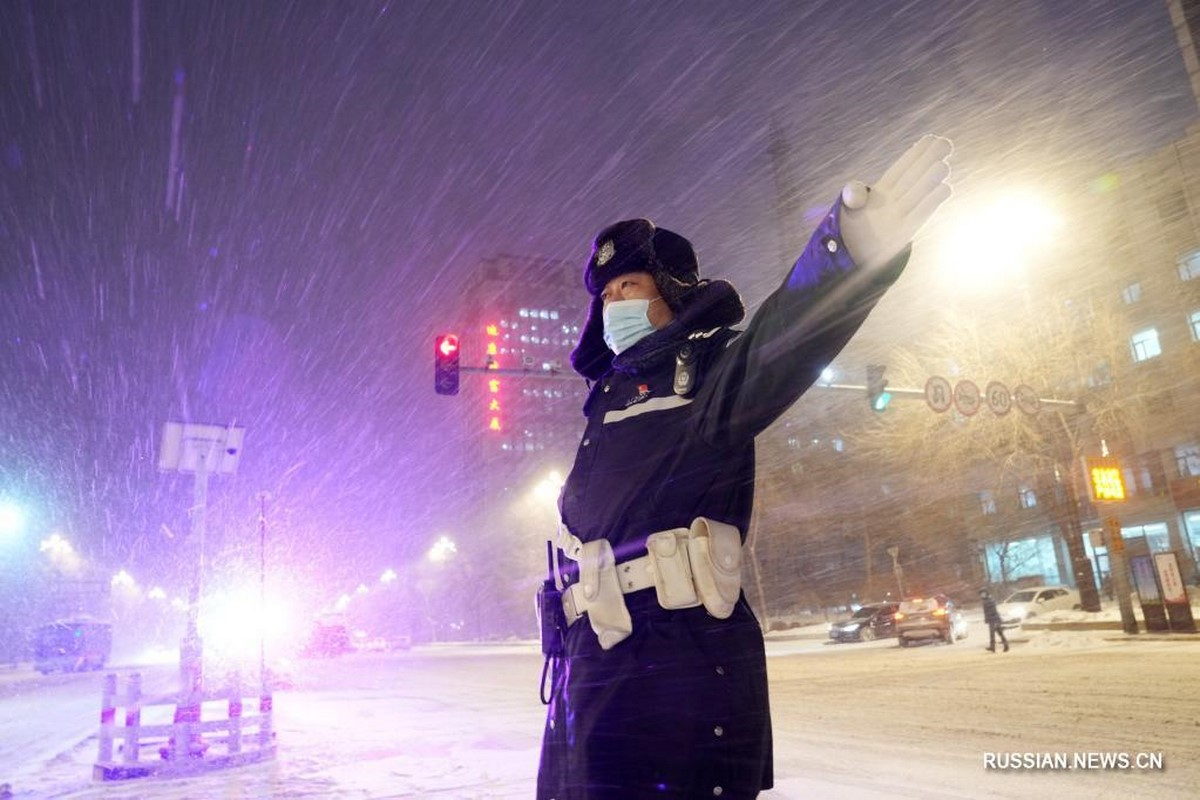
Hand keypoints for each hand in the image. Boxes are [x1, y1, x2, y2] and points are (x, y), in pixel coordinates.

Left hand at [840, 134, 952, 268]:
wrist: (852, 255)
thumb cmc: (854, 226)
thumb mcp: (848, 206)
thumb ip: (852, 194)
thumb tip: (856, 192)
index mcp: (882, 192)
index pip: (900, 169)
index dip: (915, 154)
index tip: (930, 139)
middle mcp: (895, 202)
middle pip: (912, 177)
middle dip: (927, 160)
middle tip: (945, 143)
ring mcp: (899, 217)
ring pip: (917, 194)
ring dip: (930, 179)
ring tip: (944, 164)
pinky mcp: (901, 235)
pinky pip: (919, 216)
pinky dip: (931, 202)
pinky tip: (946, 188)